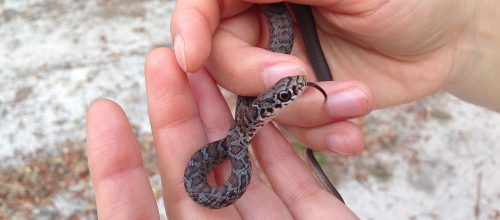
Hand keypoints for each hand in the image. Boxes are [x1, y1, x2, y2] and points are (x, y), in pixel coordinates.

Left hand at [86, 48, 357, 218]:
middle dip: (177, 117)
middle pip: (193, 177)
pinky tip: (263, 109)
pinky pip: (293, 179)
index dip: (117, 172)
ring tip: (209, 70)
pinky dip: (278, 143)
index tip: (106, 113)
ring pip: (242, 170)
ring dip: (226, 119)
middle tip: (164, 61)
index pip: (136, 218)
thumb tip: (121, 219)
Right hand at [171, 0, 499, 155]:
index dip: (190, 28)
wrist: (439, 38)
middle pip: (222, 59)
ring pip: (256, 101)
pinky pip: (289, 128)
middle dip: (259, 77)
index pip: (206, 6)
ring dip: (300, 111)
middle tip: (299, 78)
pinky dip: (318, 135)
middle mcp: (264, 26)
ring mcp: (280, 67)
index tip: (190, 56)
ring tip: (353, 102)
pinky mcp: (302, 101)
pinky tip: (350, 133)